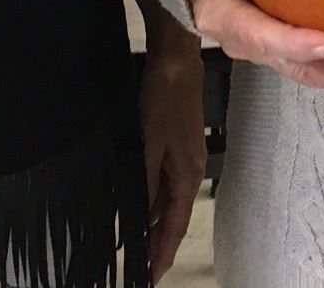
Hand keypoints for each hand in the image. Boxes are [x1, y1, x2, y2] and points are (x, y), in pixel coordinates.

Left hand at [140, 41, 205, 280]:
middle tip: (140, 267)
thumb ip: (144, 180)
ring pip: (165, 200)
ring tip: (135, 244)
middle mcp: (188, 170)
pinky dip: (150, 198)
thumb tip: (140, 214)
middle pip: (171, 217)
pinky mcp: (173, 143)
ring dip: (152, 222)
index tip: (151, 276)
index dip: (162, 253)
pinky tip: (135, 203)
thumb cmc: (166, 96)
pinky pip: (162, 182)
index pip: (174, 226)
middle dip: (157, 243)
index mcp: (187, 175)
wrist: (175, 58)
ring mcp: (182, 156)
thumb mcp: (149, 142)